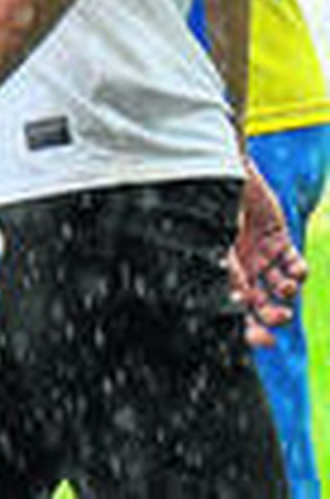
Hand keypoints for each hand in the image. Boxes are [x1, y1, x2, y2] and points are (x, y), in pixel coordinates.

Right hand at [228, 155, 307, 347]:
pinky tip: (295, 270)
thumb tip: (238, 302)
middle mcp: (242, 266)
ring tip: (285, 286)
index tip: (262, 341)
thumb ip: (227, 269)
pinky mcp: (278, 239)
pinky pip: (294, 264)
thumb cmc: (211, 203)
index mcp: (221, 270)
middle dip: (272, 315)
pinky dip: (299, 271)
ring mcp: (261, 253)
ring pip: (281, 288)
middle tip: (280, 314)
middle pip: (261, 304)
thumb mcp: (215, 239)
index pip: (235, 308)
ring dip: (286, 292)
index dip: (248, 329)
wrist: (223, 169)